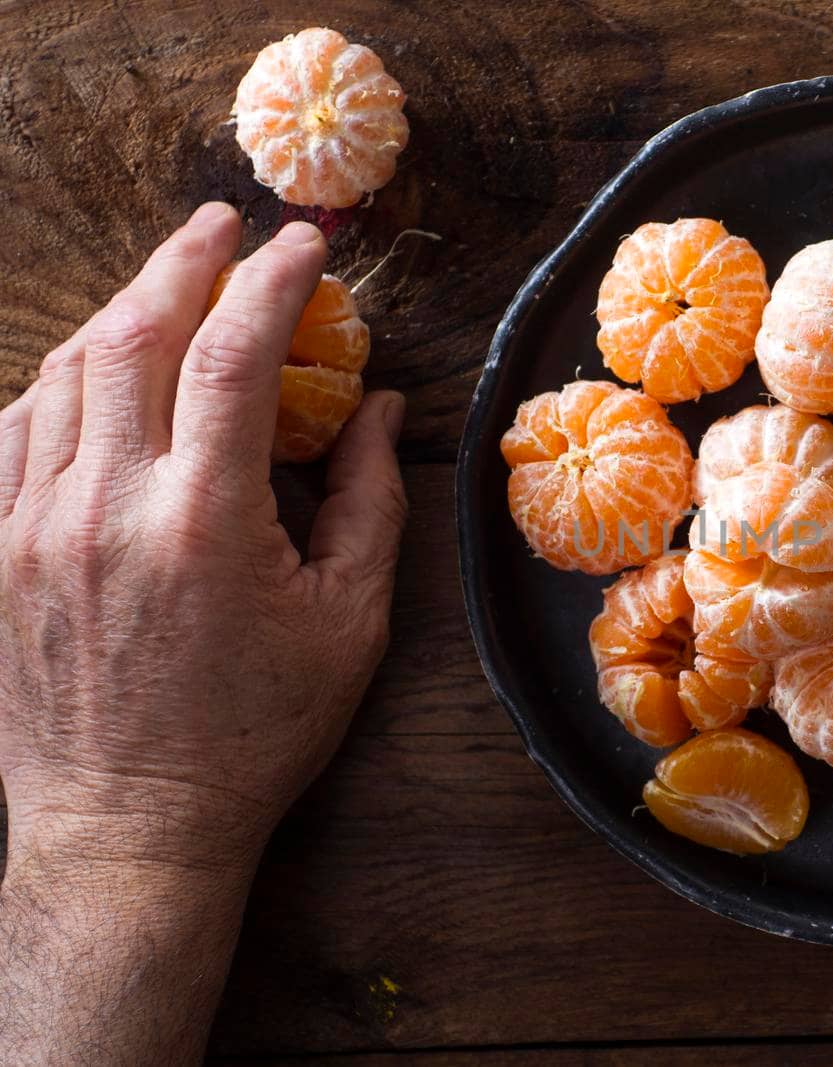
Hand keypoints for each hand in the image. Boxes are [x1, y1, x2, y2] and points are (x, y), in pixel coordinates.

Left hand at [0, 203, 406, 1060]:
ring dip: (121, 311)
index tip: (305, 246)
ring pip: (63, 371)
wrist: (128, 826)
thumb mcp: (348, 623)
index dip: (274, 283)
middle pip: (133, 334)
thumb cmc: (253, 732)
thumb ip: (368, 500)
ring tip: (169, 286)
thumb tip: (377, 403)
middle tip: (223, 223)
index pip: (236, 355)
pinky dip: (57, 379)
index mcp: (205, 520)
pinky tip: (93, 370)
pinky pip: (11, 429)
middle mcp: (106, 505)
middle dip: (185, 261)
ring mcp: (33, 525)